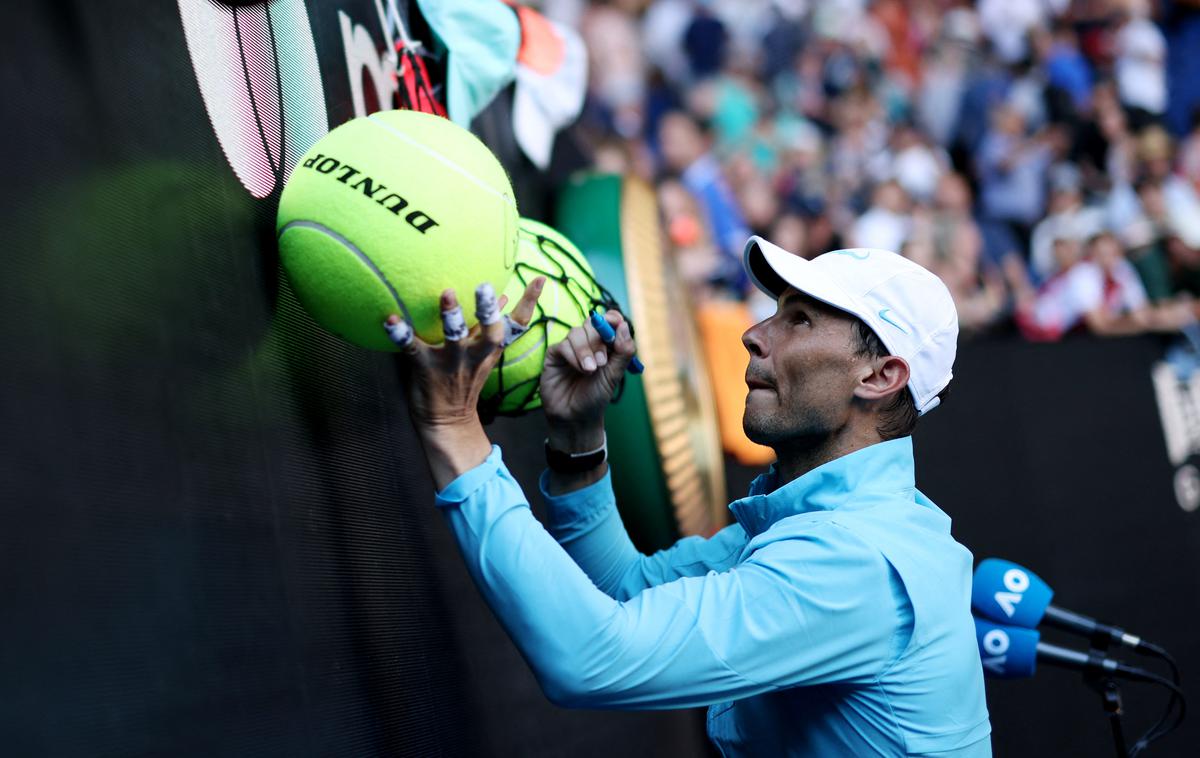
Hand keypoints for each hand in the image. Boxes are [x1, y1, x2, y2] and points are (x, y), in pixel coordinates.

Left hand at [389, 277, 543, 487]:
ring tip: (447, 294)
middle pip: (489, 331)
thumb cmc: (462, 381)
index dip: (529, 302)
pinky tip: (390, 319)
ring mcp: (450, 362)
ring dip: (451, 315)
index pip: (517, 324)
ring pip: (454, 337)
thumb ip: (488, 328)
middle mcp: (474, 354)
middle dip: (488, 310)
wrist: (447, 423)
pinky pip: (412, 349)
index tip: (539, 280)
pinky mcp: (425, 368)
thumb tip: (504, 297)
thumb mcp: (483, 356)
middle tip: (485, 287)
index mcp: (489, 349)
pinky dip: (400, 334)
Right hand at [539, 310, 635, 449]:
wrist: (575, 418)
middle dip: (599, 340)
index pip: (609, 321)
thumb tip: (623, 325)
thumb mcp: (614, 376)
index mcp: (606, 345)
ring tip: (591, 370)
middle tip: (603, 362)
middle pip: (592, 324)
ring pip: (577, 332)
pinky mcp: (554, 355)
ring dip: (586, 350)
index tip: (616, 324)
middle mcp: (588, 343)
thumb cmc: (596, 397)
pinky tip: (580, 370)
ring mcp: (571, 348)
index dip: (612, 319)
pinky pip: (563, 345)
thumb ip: (622, 352)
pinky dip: (574, 355)